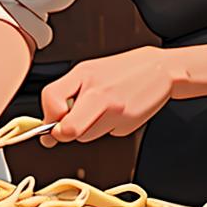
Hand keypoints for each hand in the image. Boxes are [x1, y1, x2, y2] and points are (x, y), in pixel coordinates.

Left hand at [40, 46, 184, 145]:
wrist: (159, 70)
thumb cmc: (121, 70)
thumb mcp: (88, 72)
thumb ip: (64, 96)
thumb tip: (47, 129)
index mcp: (84, 74)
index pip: (51, 100)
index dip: (48, 116)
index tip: (51, 121)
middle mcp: (99, 93)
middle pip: (69, 130)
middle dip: (64, 134)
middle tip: (67, 128)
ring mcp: (115, 110)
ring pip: (86, 136)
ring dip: (87, 130)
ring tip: (100, 110)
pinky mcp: (127, 125)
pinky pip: (106, 134)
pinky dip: (106, 128)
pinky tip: (116, 113)